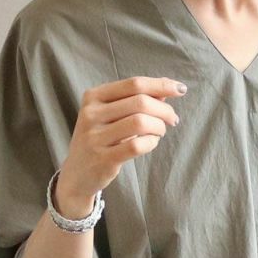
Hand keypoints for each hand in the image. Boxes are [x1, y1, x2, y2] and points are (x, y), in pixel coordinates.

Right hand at [57, 75, 187, 203]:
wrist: (77, 174)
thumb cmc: (102, 137)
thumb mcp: (112, 114)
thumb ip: (137, 98)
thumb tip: (168, 87)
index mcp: (93, 96)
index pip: (134, 83)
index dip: (161, 85)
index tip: (180, 89)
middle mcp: (91, 114)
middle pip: (140, 102)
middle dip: (164, 110)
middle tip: (173, 119)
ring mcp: (94, 137)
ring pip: (141, 122)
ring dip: (159, 126)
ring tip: (160, 131)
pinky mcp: (103, 158)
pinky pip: (137, 146)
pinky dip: (151, 143)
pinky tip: (150, 143)